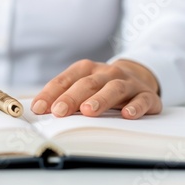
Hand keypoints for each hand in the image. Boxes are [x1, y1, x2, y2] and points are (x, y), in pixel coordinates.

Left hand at [31, 59, 161, 119]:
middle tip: (59, 111)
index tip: (39, 108)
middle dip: (72, 97)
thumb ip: (62, 96)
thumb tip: (38, 109)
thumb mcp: (82, 86)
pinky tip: (127, 114)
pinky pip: (143, 99)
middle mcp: (106, 73)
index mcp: (86, 69)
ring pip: (114, 88)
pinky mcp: (146, 95)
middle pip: (88, 83)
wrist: (138, 77)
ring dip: (100, 99)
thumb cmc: (102, 86)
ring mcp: (127, 83)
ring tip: (88, 111)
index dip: (51, 94)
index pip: (65, 80)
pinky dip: (135, 106)